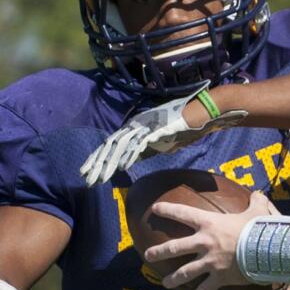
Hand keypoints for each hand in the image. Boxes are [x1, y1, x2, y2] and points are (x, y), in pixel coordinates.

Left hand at [79, 84, 247, 185]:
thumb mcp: (163, 141)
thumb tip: (135, 159)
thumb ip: (148, 148)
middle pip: (111, 145)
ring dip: (109, 163)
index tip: (90, 172)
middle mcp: (137, 125)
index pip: (113, 144)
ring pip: (121, 146)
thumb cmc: (186, 125)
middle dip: (97, 162)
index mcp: (137, 128)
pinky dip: (130, 156)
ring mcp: (146, 126)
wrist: (204, 112)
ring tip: (99, 177)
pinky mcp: (156, 129)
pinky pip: (140, 144)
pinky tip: (122, 167)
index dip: (100, 158)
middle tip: (86, 177)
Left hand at [145, 190, 281, 289]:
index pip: (183, 213)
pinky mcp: (219, 277)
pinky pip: (205, 288)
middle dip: (158, 252)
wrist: (266, 249)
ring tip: (165, 283)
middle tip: (148, 255)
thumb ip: (256, 202)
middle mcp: (204, 242)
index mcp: (209, 223)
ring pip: (185, 272)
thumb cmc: (259, 229)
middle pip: (174, 247)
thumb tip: (259, 193)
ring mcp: (210, 261)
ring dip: (173, 279)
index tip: (154, 209)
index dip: (167, 210)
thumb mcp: (257, 212)